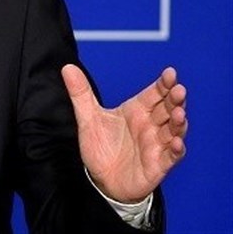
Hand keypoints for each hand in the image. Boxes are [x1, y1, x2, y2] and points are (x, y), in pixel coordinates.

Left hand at [61, 65, 186, 202]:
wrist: (102, 180)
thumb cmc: (100, 147)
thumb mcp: (88, 118)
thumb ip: (80, 93)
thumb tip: (68, 67)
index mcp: (137, 111)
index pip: (154, 94)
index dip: (164, 84)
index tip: (171, 73)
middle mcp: (150, 125)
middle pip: (168, 109)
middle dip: (175, 99)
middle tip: (179, 90)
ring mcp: (156, 144)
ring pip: (173, 130)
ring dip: (178, 122)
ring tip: (179, 113)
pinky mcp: (158, 164)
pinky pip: (171, 156)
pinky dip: (176, 149)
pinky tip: (176, 142)